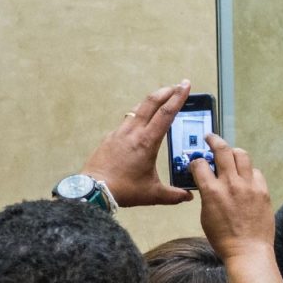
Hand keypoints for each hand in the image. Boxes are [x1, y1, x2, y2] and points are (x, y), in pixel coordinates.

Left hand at [82, 80, 193, 206]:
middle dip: (166, 91)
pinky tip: (142, 120)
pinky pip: (127, 119)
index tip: (185, 85)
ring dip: (152, 100)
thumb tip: (189, 197)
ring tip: (162, 98)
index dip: (178, 97)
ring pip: (138, 108)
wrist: (94, 190)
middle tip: (178, 85)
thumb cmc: (124, 190)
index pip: (166, 113)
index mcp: (147, 142)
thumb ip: (174, 195)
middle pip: (151, 103)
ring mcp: (120, 132)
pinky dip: (139, 113)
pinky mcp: (110, 137)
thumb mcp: (153, 194)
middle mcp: (133, 132)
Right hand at [191, 134, 273, 261]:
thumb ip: (207, 195)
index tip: (196, 162)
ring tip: (231, 154)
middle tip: (210, 138)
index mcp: (212, 191)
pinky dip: (249, 172)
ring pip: (242, 155)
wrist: (248, 250)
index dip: (196, 161)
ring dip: (234, 152)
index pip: (200, 164)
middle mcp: (231, 184)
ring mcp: (249, 186)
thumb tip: (208, 183)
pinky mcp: (263, 191)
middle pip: (223, 150)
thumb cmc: (223, 238)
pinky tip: (246, 177)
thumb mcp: (205, 216)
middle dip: (214, 140)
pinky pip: (256, 172)